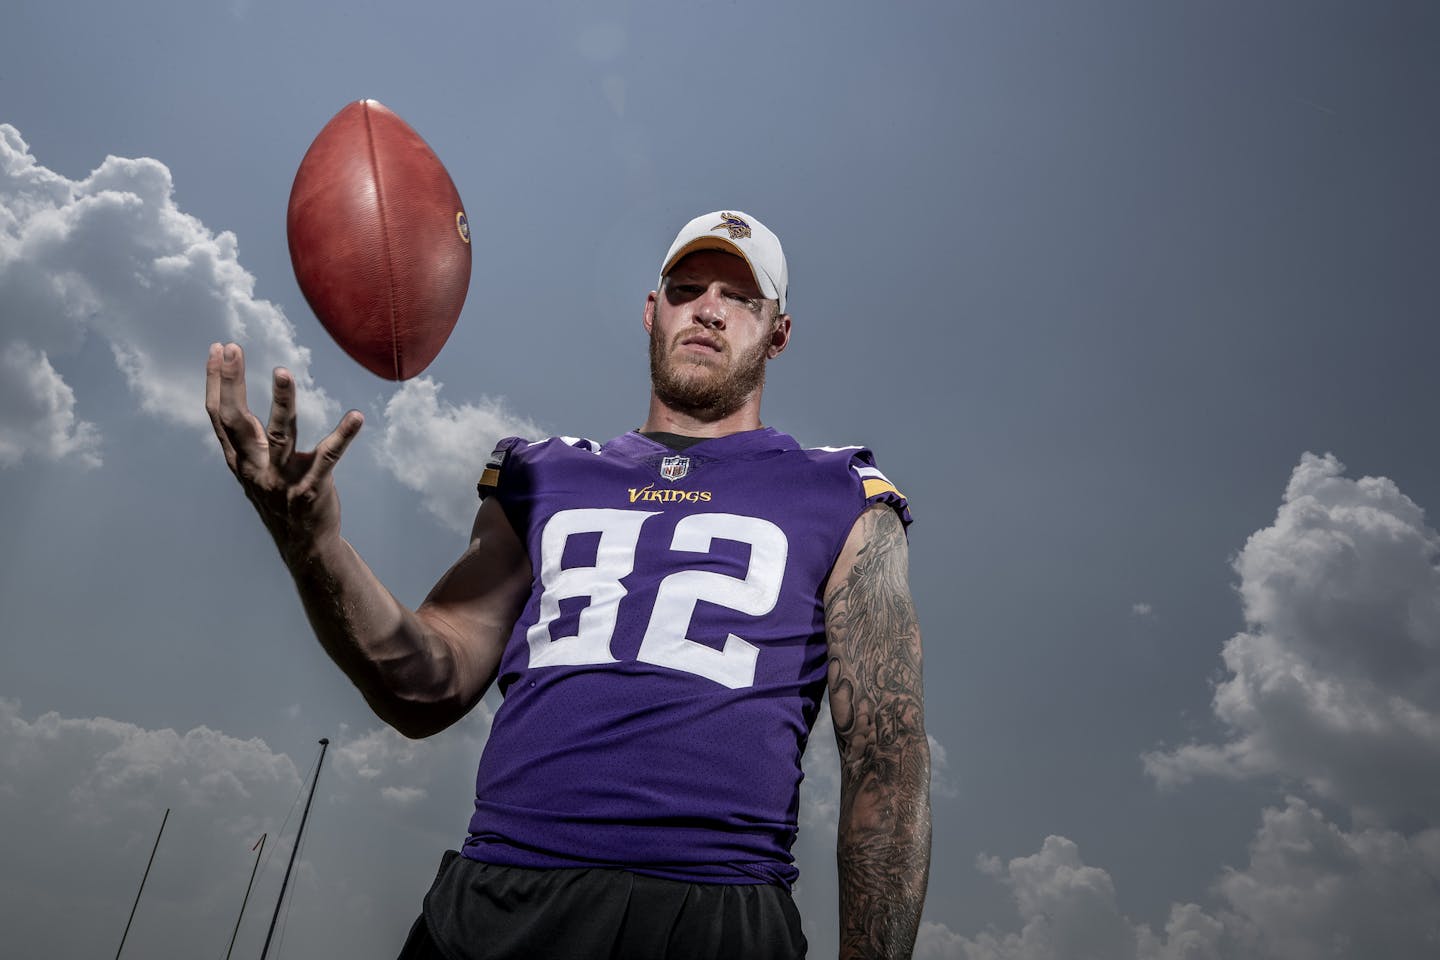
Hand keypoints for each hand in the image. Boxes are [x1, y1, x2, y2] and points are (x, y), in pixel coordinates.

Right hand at [205, 342, 362, 562]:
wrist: (304, 545)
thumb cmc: (280, 496)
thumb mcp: (253, 468)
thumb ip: (244, 437)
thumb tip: (232, 393)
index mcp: (239, 460)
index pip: (219, 416)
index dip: (215, 383)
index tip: (217, 348)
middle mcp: (255, 468)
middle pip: (236, 420)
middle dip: (232, 383)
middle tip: (234, 348)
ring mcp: (282, 479)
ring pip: (279, 434)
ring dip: (281, 402)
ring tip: (282, 371)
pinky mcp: (312, 489)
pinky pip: (329, 456)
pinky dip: (344, 435)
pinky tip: (356, 416)